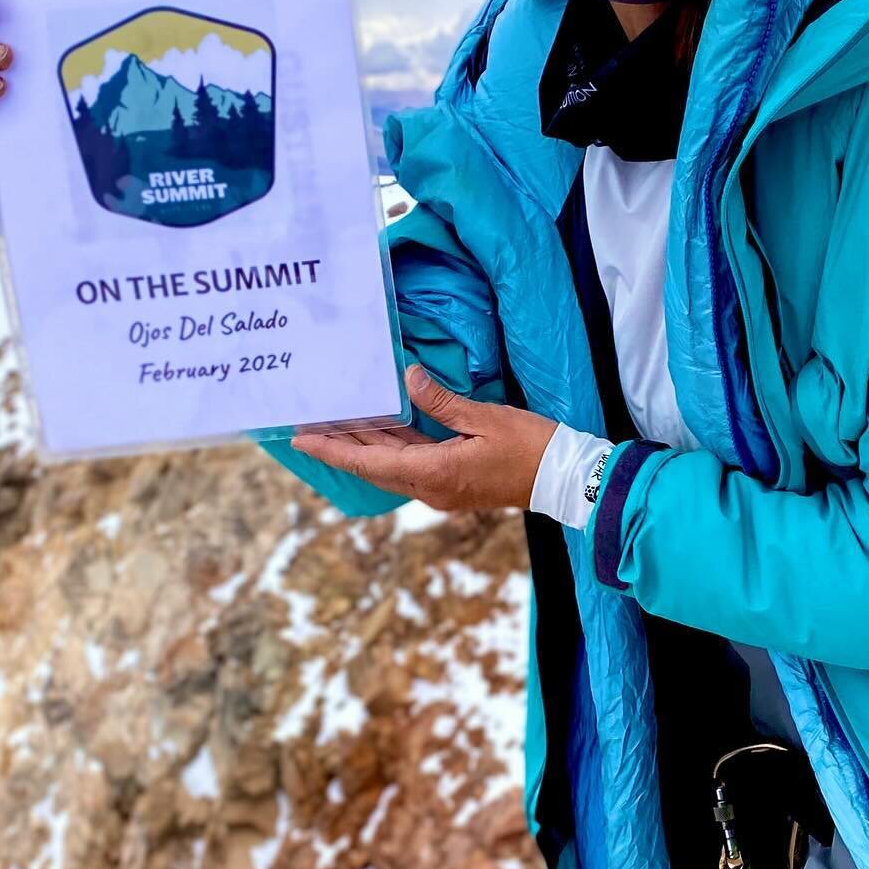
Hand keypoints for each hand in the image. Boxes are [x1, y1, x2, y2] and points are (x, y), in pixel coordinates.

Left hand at [289, 364, 556, 511]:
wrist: (566, 479)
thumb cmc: (531, 447)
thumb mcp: (486, 417)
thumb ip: (442, 402)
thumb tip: (410, 379)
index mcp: (435, 474)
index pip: (371, 462)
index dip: (334, 450)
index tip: (302, 438)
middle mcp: (431, 488)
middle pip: (374, 466)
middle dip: (340, 447)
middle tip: (306, 428)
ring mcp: (442, 488)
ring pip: (391, 466)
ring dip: (363, 448)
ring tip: (333, 426)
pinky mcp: (453, 482)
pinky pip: (411, 465)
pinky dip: (390, 448)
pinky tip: (378, 431)